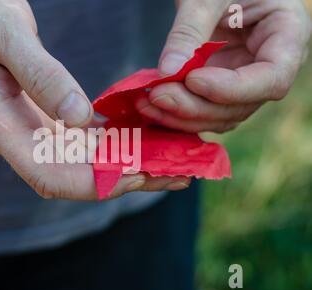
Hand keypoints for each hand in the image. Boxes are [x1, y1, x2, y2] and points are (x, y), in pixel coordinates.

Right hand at [0, 0, 190, 199]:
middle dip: (121, 178)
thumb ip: (40, 76)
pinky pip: (78, 141)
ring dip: (123, 164)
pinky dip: (112, 143)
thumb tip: (79, 118)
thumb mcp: (6, 34)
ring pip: (79, 162)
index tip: (139, 174)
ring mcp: (25, 130)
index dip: (92, 182)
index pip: (46, 174)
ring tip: (171, 160)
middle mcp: (13, 138)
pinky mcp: (38, 119)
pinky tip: (143, 138)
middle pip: (70, 176)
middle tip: (174, 173)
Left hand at [137, 0, 310, 132]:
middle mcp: (268, 67)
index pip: (272, 78)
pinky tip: (150, 106)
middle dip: (195, 107)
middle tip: (156, 96)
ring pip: (219, 116)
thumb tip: (167, 72)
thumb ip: (190, 30)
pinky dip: (177, 113)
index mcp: (286, 36)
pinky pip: (202, 111)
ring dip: (181, 117)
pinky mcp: (219, 88)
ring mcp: (243, 82)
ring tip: (146, 104)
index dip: (233, 89)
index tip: (193, 79)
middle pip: (239, 105)